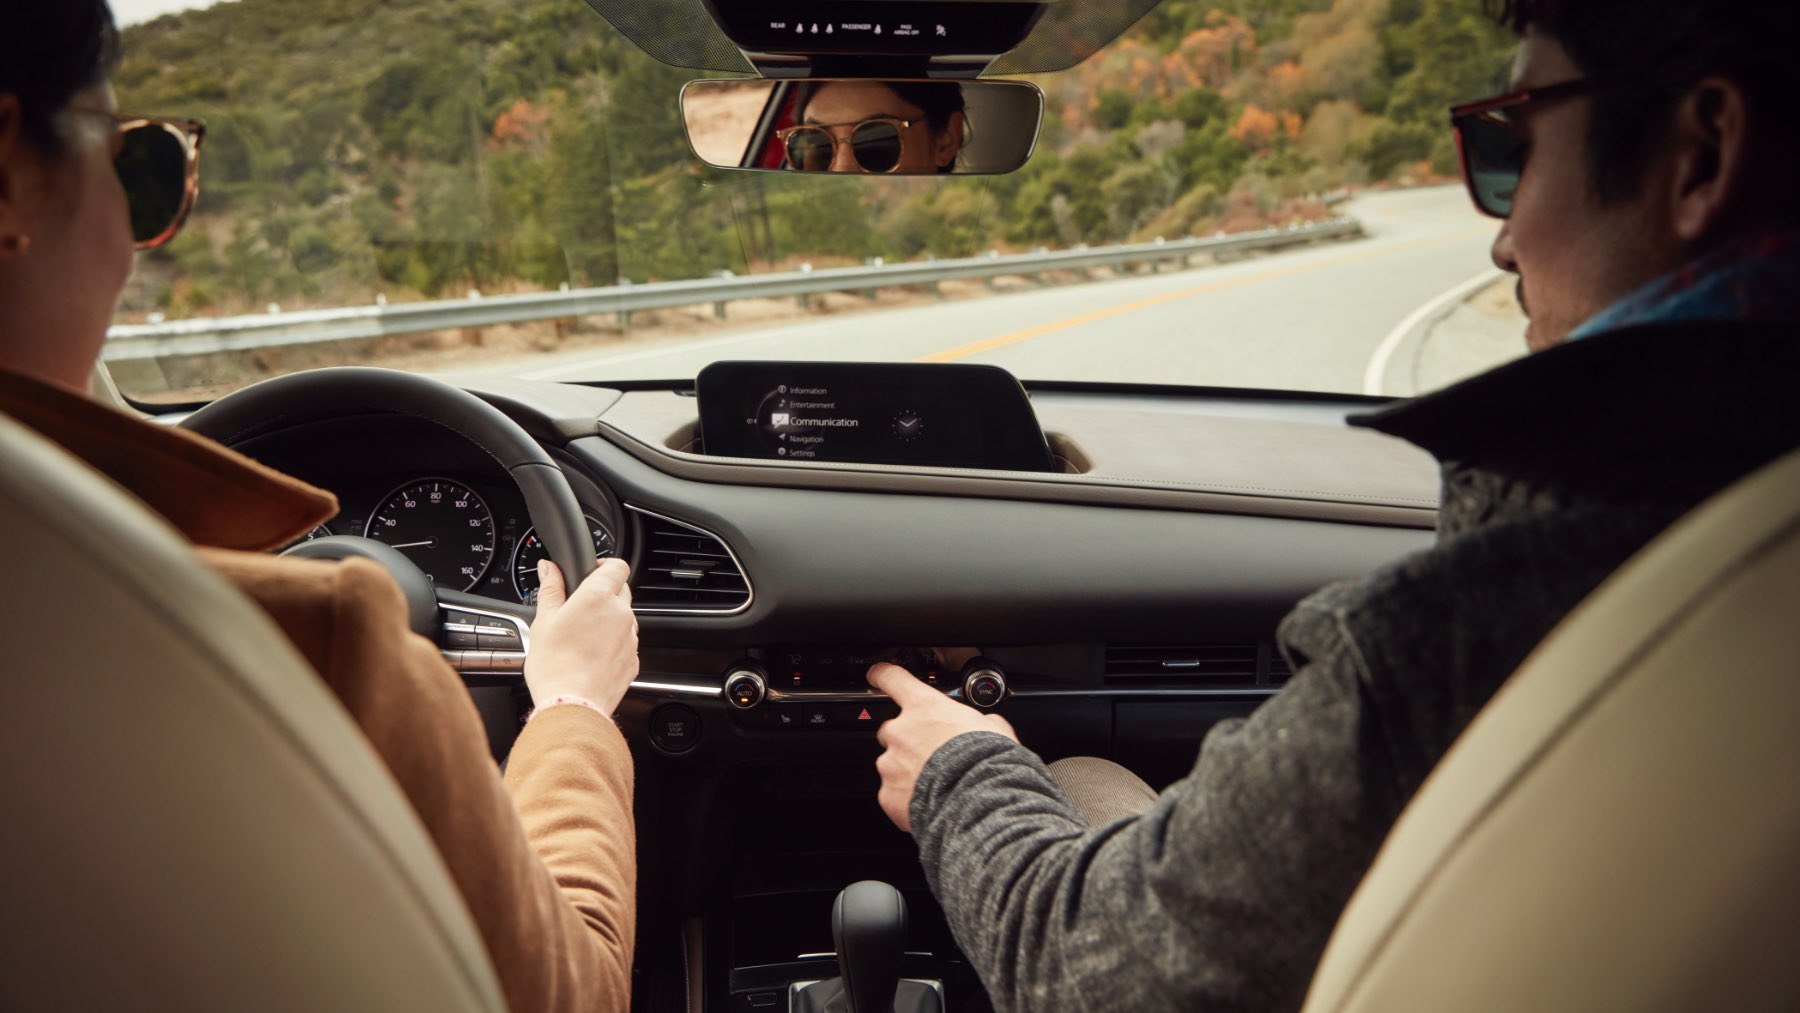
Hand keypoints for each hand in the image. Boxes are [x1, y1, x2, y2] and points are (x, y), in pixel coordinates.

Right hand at [524, 557, 638, 713]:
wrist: (571, 705)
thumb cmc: (555, 665)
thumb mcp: (544, 621)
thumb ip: (551, 589)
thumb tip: (549, 568)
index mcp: (598, 597)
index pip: (617, 566)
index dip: (605, 565)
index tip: (591, 572)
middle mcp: (620, 614)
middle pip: (621, 591)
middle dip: (604, 594)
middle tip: (579, 608)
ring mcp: (630, 638)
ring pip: (624, 618)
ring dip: (609, 620)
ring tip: (583, 637)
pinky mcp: (633, 659)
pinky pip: (626, 642)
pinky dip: (613, 643)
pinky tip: (592, 655)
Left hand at [868, 663, 1017, 832]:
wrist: (979, 803)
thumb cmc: (987, 762)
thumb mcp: (993, 727)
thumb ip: (979, 721)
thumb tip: (986, 724)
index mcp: (924, 707)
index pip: (893, 679)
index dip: (883, 675)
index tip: (876, 675)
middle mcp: (900, 731)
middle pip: (893, 729)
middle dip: (909, 741)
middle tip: (934, 755)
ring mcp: (890, 764)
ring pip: (893, 764)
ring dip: (909, 771)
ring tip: (937, 784)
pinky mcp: (888, 795)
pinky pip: (893, 794)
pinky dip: (907, 799)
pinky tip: (930, 803)